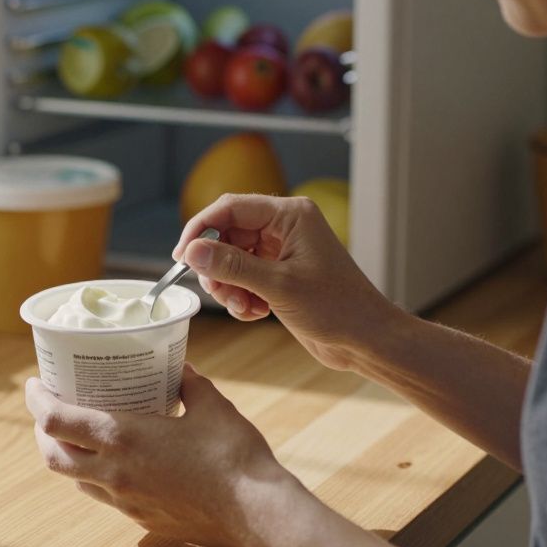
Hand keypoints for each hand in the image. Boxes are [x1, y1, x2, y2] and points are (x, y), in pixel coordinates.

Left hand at [24, 365, 297, 546]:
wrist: (255, 512)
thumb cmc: (233, 455)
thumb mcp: (209, 403)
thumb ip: (187, 382)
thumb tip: (177, 366)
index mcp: (122, 437)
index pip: (55, 420)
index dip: (36, 401)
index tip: (34, 385)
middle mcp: (114, 473)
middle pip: (52, 455)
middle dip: (42, 431)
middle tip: (51, 409)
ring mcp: (125, 501)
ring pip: (76, 480)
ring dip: (68, 456)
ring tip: (80, 435)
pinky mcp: (141, 519)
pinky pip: (106, 496)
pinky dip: (99, 477)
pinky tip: (119, 463)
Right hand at [172, 194, 400, 370]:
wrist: (365, 338)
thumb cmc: (336, 308)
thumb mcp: (278, 286)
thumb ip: (232, 265)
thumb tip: (192, 250)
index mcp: (290, 215)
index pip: (230, 208)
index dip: (201, 229)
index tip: (181, 257)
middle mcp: (285, 227)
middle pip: (227, 234)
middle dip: (217, 266)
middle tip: (218, 291)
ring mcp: (282, 250)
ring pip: (232, 258)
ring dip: (229, 285)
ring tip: (243, 307)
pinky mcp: (280, 273)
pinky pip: (244, 276)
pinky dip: (241, 296)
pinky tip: (255, 313)